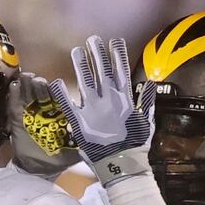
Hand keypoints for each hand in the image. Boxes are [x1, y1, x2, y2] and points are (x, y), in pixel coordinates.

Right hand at [8, 73, 79, 175]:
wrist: (39, 170)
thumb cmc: (59, 158)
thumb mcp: (75, 150)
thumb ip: (84, 140)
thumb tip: (98, 132)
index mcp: (59, 114)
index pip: (58, 98)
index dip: (56, 89)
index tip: (54, 83)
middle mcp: (45, 110)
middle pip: (42, 92)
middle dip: (40, 85)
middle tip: (38, 80)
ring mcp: (30, 113)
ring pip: (28, 94)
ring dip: (27, 85)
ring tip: (26, 77)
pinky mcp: (17, 119)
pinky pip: (14, 105)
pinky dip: (14, 95)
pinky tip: (14, 86)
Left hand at [49, 36, 154, 173]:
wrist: (122, 165)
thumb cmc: (135, 146)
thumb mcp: (147, 123)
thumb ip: (146, 103)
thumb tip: (150, 85)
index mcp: (124, 100)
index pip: (120, 72)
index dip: (117, 55)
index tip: (114, 41)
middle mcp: (108, 100)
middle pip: (101, 72)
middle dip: (97, 54)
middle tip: (92, 39)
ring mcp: (93, 110)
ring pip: (85, 82)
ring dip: (81, 65)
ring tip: (76, 50)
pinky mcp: (80, 122)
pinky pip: (68, 105)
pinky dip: (61, 93)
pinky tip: (55, 81)